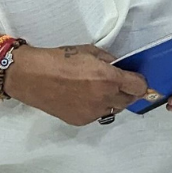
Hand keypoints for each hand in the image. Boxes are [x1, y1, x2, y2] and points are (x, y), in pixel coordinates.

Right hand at [2, 44, 151, 126]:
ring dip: (113, 100)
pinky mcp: (80, 121)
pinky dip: (97, 107)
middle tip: (120, 84)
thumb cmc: (60, 59)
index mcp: (108, 79)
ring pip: (113, 109)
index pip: (139, 87)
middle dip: (128, 92)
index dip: (140, 82)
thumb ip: (109, 61)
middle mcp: (104, 98)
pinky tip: (84, 97)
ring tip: (99, 90)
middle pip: (129, 100)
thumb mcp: (90, 52)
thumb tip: (120, 68)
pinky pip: (97, 115)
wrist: (31, 76)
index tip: (135, 78)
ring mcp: (92, 112)